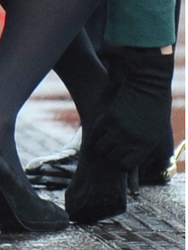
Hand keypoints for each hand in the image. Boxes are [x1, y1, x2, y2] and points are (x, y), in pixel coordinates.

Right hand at [90, 47, 173, 170]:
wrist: (149, 84)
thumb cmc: (155, 106)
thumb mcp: (154, 129)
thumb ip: (141, 143)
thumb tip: (128, 154)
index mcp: (146, 145)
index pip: (125, 165)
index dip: (121, 163)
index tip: (120, 159)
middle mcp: (131, 139)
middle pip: (111, 157)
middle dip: (110, 155)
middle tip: (109, 151)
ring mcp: (118, 129)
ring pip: (101, 147)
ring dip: (100, 147)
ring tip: (103, 143)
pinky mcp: (107, 118)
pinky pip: (95, 134)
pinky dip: (93, 137)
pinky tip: (95, 135)